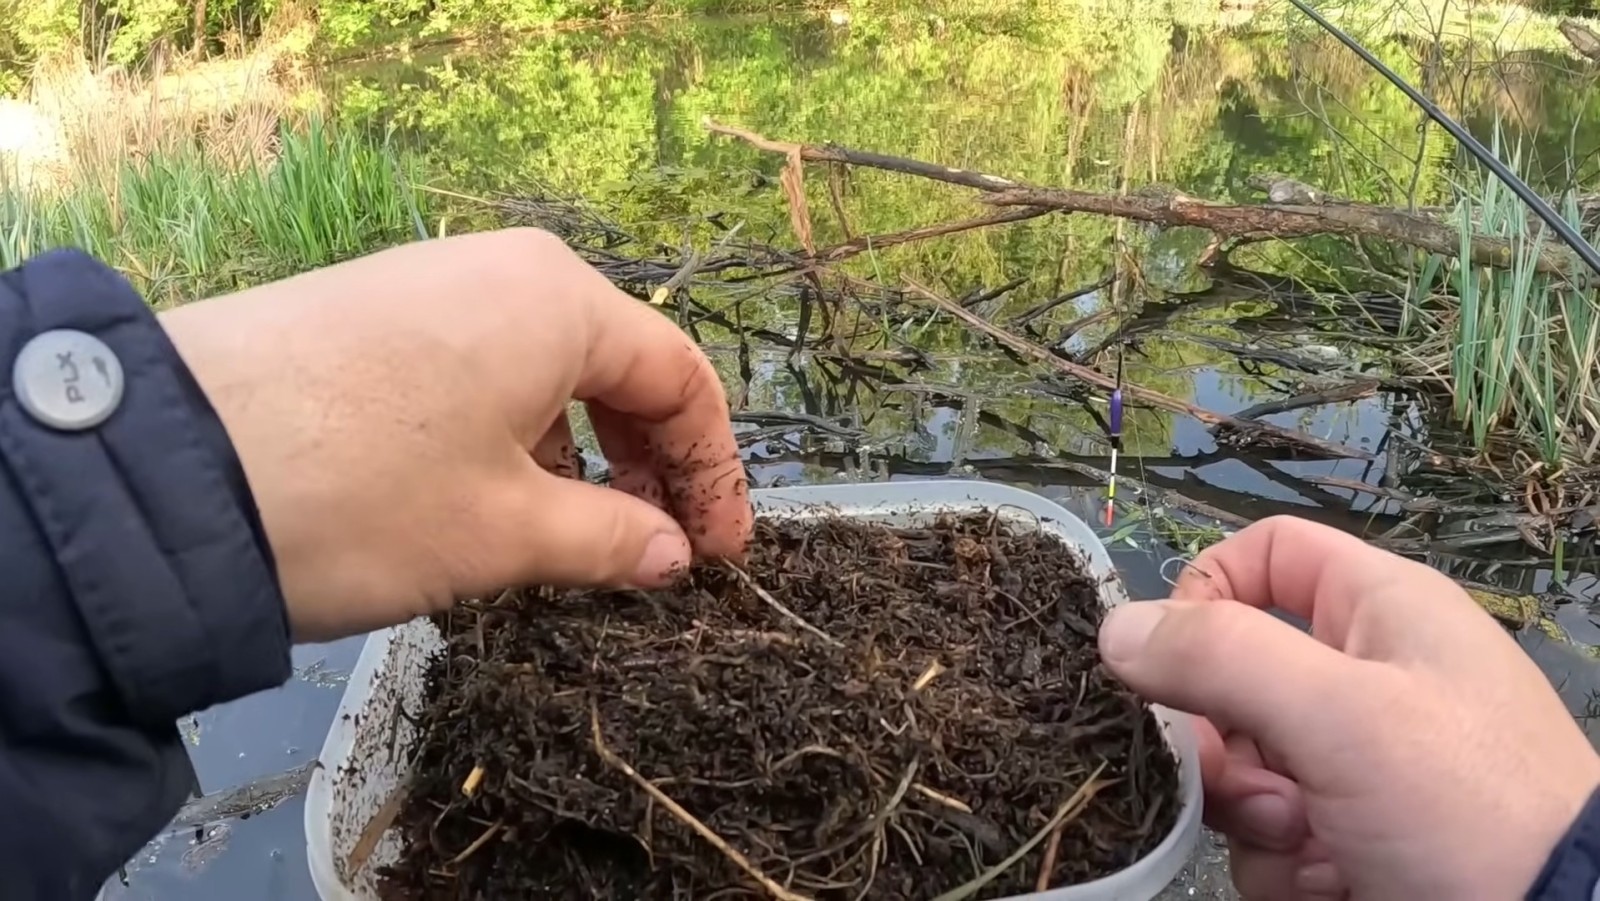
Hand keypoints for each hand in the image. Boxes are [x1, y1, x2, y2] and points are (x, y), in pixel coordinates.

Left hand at [158, 228, 752, 641]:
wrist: (162, 469)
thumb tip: (673, 554)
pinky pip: (479, 367)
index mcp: (559, 301)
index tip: (720, 553)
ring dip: (581, 453)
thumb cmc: (367, 496)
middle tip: (663, 548)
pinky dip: (514, 433)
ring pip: (545, 369)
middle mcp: (502, 270)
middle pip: (617, 365)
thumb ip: (612, 539)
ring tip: (578, 537)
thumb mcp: (505, 533)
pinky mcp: (370, 314)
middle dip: (651, 460)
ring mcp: (429, 284)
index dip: (714, 470)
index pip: (680, 378)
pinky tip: (495, 497)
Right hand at [1098, 516, 1599, 899]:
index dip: (1206, 593)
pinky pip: (1272, 838)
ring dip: (1253, 813)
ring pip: (1241, 768)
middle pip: (1233, 676)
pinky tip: (1334, 881)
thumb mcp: (1341, 714)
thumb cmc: (1462, 803)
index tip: (1170, 661)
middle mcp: (1365, 680)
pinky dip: (1287, 865)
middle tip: (1243, 782)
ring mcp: (1360, 768)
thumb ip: (1220, 658)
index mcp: (1380, 611)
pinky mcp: (1356, 841)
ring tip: (1314, 843)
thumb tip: (1112, 628)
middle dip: (1220, 738)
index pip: (1265, 554)